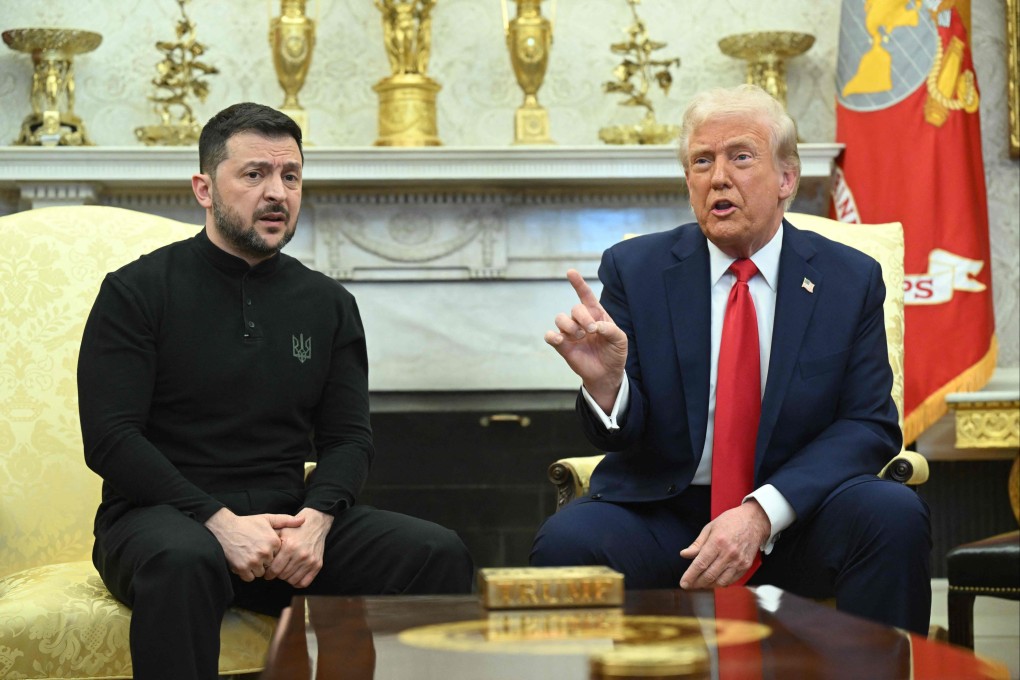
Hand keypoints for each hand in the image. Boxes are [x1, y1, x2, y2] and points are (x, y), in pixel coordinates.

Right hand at [204, 508, 304, 581]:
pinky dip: (247, 573)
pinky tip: (244, 561)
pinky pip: (250, 578)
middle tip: (255, 551)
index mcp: (273, 541)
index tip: (265, 546)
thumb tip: (304, 520)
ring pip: (261, 573)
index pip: (280, 555)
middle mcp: (265, 552)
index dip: (272, 552)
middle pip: (271, 565)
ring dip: (256, 568)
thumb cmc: (247, 523)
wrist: (225, 529)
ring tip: (249, 556)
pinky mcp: (242, 568)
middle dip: (265, 561)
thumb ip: (286, 520)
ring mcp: (253, 561)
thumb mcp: (268, 519)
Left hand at [265, 507, 333, 587]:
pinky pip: (304, 582)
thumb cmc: (295, 529)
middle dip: (277, 575)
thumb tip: (259, 557)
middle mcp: (301, 555)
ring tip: (284, 572)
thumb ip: (269, 543)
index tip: (267, 573)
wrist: (315, 524)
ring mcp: (310, 561)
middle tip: (275, 571)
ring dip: (287, 578)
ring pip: (293, 580)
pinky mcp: (317, 565)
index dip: (268, 573)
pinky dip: (297, 582)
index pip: (275, 570)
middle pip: (283, 576)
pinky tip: (293, 575)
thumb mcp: (281, 531)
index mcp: (290, 546)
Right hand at [544, 269, 628, 410]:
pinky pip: (550, 336)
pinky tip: (560, 339)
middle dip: (583, 317)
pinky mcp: (563, 346)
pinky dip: (552, 335)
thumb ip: (611, 329)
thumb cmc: (614, 353)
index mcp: (596, 315)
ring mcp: (571, 333)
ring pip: (560, 319)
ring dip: (570, 326)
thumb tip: (595, 326)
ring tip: (580, 337)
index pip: (586, 296)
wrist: (607, 374)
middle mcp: (581, 321)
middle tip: (591, 330)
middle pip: (575, 308)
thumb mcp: (620, 340)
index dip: (578, 283)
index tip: (570, 272)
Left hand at [678, 500, 770, 588]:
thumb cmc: (731, 521)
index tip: (683, 583)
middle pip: (709, 575)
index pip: (700, 564)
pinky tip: (714, 580)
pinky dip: (721, 583)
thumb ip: (697, 544)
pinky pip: (731, 580)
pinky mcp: (746, 566)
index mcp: (717, 542)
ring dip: (708, 585)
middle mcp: (728, 554)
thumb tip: (684, 554)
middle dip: (697, 583)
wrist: (754, 520)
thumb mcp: (710, 527)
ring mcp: (739, 561)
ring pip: (720, 582)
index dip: (690, 576)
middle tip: (689, 585)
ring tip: (700, 583)